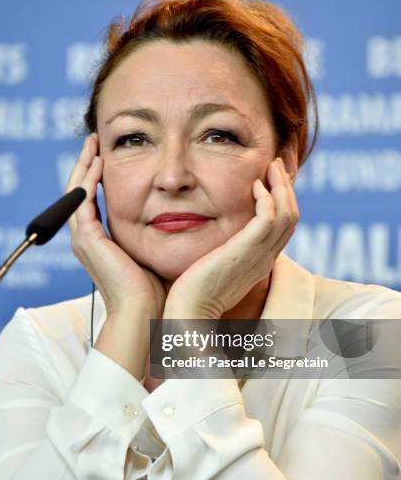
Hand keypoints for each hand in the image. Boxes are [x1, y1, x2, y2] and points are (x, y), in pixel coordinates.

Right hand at [66, 133, 166, 317]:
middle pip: (79, 192)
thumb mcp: (152, 252)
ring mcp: (83, 239)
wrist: (144, 313)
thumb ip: (154, 234)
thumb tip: (176, 218)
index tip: (107, 155)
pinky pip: (82, 201)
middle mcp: (87, 238)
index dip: (97, 177)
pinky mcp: (87, 239)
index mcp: (100, 242)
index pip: (92, 200)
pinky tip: (99, 162)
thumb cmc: (154, 289)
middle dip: (87, 164)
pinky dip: (88, 180)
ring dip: (84, 166)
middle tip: (95, 141)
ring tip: (93, 144)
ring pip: (76, 192)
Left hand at [164, 157, 298, 318]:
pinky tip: (254, 185)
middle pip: (292, 217)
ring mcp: (259, 256)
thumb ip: (223, 252)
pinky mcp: (246, 251)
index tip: (272, 181)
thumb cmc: (194, 295)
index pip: (283, 228)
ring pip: (287, 215)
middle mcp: (265, 259)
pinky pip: (269, 218)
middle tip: (276, 166)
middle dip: (286, 188)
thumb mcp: (215, 269)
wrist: (189, 313)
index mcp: (260, 262)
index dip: (283, 201)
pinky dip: (267, 198)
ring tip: (271, 166)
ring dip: (281, 186)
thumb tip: (216, 240)